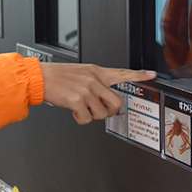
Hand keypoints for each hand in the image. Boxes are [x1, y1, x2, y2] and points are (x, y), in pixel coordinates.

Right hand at [39, 63, 155, 124]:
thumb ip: (94, 82)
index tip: (152, 74)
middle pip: (116, 102)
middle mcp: (94, 80)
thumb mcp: (80, 72)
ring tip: (79, 108)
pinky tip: (73, 111)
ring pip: (101, 114)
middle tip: (97, 110)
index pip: (121, 72)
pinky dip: (79, 119)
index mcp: (96, 72)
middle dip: (108, 111)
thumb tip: (102, 98)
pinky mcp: (77, 101)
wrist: (39, 77)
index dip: (138, 75)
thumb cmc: (57, 77)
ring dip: (90, 115)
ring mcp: (86, 90)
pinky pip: (87, 119)